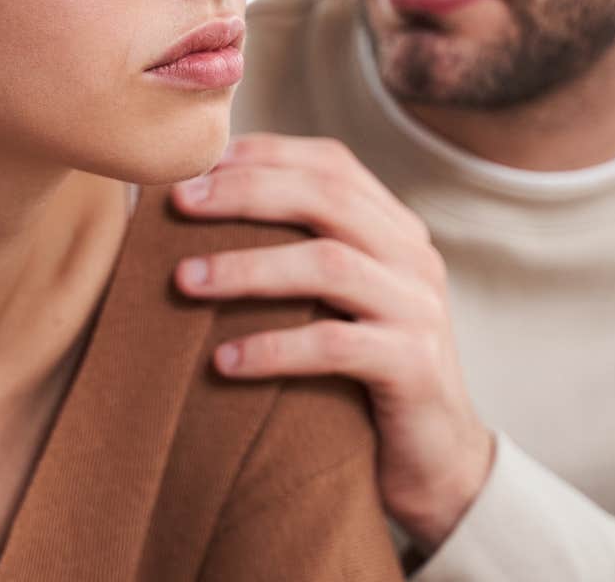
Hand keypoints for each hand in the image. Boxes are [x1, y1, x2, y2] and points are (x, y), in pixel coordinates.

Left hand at [170, 133, 493, 551]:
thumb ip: (293, 254)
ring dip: (248, 266)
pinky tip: (224, 361)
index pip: (331, 164)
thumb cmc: (360, 375)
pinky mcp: (415, 365)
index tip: (196, 163)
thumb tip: (192, 213)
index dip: (264, 154)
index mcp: (394, 229)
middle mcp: (413, 256)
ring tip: (185, 280)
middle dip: (246, 192)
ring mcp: (418, 308)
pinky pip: (336, 345)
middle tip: (179, 203)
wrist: (435, 460)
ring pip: (329, 263)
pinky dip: (274, 348)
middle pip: (327, 197)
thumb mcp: (334, 303)